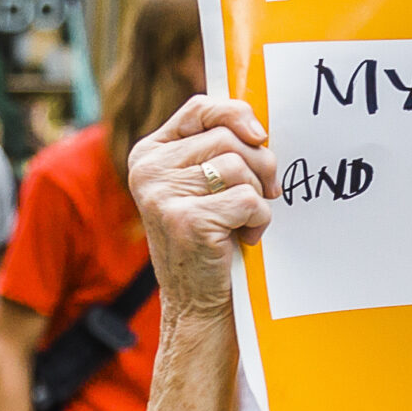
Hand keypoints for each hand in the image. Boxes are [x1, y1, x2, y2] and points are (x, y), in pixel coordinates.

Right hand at [127, 96, 278, 318]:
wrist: (196, 302)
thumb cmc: (208, 240)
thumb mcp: (202, 186)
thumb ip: (216, 150)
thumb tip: (258, 128)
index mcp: (149, 154)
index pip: (199, 108)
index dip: (236, 114)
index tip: (259, 136)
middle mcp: (149, 170)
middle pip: (227, 138)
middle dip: (259, 165)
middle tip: (262, 194)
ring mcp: (163, 195)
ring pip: (239, 167)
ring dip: (258, 196)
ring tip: (243, 221)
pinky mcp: (187, 219)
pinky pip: (248, 199)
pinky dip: (258, 220)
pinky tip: (243, 239)